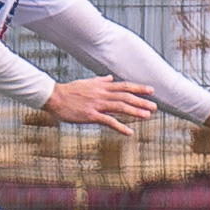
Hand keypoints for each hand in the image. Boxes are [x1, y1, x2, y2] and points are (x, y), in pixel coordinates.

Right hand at [42, 76, 157, 135]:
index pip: (124, 86)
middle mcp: (102, 94)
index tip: (151, 90)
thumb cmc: (69, 91)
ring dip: (135, 112)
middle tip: (154, 106)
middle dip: (141, 101)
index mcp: (102, 86)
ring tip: (147, 116)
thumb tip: (110, 77)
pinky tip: (129, 132)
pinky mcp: (91, 115)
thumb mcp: (86, 82)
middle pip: (125, 97)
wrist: (54, 97)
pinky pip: (108, 121)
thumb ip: (100, 80)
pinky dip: (120, 127)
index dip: (138, 88)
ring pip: (120, 107)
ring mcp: (97, 104)